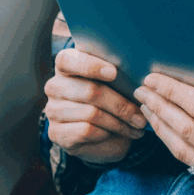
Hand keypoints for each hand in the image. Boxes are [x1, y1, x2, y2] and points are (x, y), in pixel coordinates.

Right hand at [44, 48, 148, 164]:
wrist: (99, 133)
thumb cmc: (109, 98)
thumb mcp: (113, 82)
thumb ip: (117, 73)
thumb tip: (139, 75)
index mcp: (65, 65)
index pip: (68, 60)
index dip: (90, 65)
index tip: (114, 73)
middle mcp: (54, 86)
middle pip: (90, 91)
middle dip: (120, 104)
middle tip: (140, 115)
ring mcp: (53, 111)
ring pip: (91, 114)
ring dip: (119, 122)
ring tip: (137, 126)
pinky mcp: (56, 133)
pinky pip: (86, 131)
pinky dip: (107, 133)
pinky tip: (118, 134)